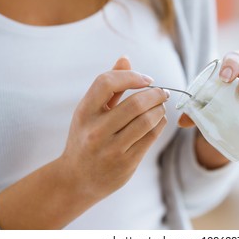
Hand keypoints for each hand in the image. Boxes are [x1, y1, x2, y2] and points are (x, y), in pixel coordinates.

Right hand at [60, 57, 168, 199]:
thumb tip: (125, 58)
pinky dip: (160, 124)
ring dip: (160, 109)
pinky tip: (159, 120)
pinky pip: (151, 138)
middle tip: (162, 92)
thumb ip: (107, 86)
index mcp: (83, 113)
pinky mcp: (126, 164)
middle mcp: (95, 131)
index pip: (106, 82)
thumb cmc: (84, 138)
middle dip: (156, 94)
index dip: (131, 76)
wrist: (76, 179)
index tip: (146, 79)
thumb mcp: (88, 112)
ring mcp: (111, 150)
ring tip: (161, 106)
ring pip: (147, 121)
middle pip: (135, 103)